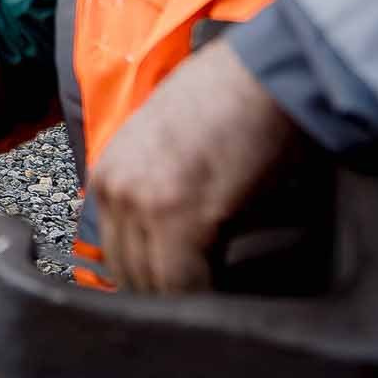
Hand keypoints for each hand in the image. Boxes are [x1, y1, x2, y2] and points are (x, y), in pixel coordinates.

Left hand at [89, 39, 298, 292]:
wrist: (271, 75)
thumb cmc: (233, 104)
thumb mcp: (166, 147)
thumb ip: (152, 193)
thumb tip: (165, 249)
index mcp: (107, 174)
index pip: (115, 254)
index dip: (151, 279)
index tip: (182, 290)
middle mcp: (114, 189)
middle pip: (128, 274)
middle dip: (165, 294)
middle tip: (204, 302)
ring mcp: (141, 204)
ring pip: (152, 285)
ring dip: (184, 298)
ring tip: (219, 299)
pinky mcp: (179, 218)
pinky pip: (182, 285)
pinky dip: (205, 299)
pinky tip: (230, 296)